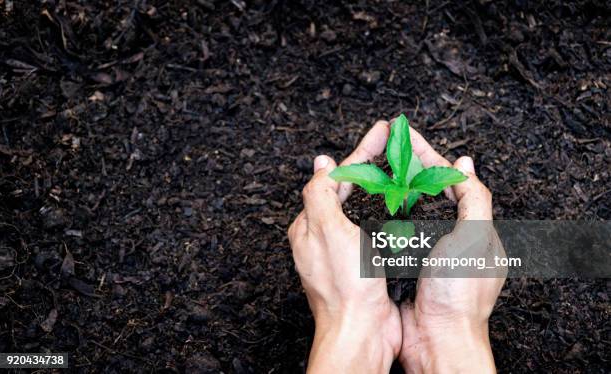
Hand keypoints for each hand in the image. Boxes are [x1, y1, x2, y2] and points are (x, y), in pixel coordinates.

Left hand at [288, 121, 400, 372]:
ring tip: (395, 168)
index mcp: (310, 225)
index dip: (360, 151)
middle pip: (346, 189)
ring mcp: (341, 252)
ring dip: (377, 187)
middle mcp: (322, 237)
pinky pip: (371, 230)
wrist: (362, 332)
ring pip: (359, 208)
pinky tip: (395, 209)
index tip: (383, 131)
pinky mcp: (359, 267)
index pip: (334, 177)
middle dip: (369, 164)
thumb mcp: (327, 230)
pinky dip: (385, 213)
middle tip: (392, 143)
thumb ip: (320, 193)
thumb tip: (321, 162)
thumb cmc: (345, 286)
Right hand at [398, 127, 505, 372]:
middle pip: (430, 192)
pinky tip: (372, 206)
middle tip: (387, 146)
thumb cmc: (459, 293)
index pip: (449, 181)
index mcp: (473, 229)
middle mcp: (452, 238)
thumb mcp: (474, 239)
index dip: (427, 155)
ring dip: (395, 188)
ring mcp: (429, 252)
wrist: (437, 337)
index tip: (405, 136)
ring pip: (411, 210)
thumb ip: (474, 200)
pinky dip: (385, 216)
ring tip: (378, 167)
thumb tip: (465, 164)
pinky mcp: (408, 265)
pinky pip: (396, 233)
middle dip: (410, 167)